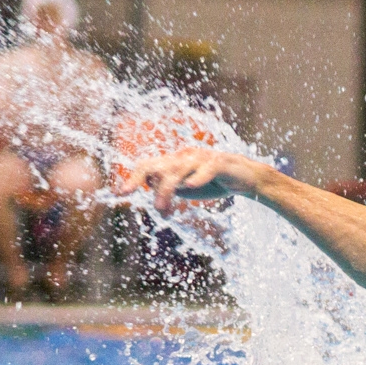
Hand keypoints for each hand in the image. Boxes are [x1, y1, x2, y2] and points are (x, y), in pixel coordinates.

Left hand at [115, 146, 269, 212]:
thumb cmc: (214, 182)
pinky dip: (199, 176)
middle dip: (139, 177)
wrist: (245, 178)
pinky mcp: (221, 163)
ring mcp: (203, 158)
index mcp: (176, 162)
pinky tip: (191, 186)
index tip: (120, 194)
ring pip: (179, 168)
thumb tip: (148, 187)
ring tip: (162, 207)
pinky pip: (208, 168)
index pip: (149, 165)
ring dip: (167, 188)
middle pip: (158, 164)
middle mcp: (186, 157)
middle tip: (127, 193)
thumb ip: (168, 186)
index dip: (132, 177)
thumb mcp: (186, 187)